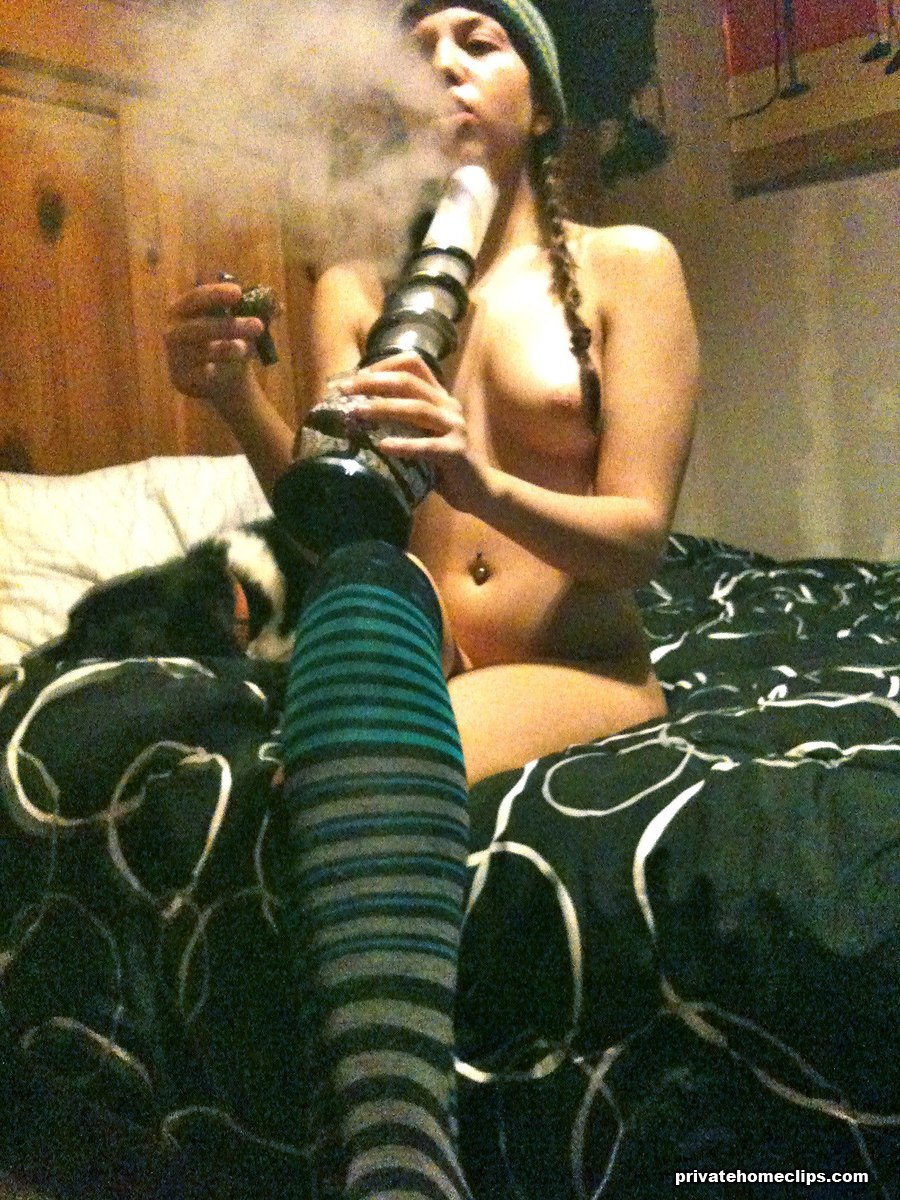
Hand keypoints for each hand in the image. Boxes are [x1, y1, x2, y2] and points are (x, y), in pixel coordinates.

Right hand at [164, 281, 264, 411]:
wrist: (222, 379)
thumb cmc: (228, 341)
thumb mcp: (244, 323)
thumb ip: (260, 312)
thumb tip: (278, 307)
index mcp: (184, 309)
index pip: (196, 298)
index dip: (216, 294)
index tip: (239, 292)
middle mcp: (174, 331)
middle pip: (198, 327)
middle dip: (229, 326)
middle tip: (258, 326)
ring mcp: (175, 356)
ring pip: (201, 352)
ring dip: (226, 349)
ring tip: (244, 349)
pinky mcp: (181, 379)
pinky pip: (201, 375)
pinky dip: (217, 371)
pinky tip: (232, 370)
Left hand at [339, 352, 486, 511]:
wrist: (478, 490)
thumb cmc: (442, 462)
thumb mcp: (422, 433)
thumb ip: (402, 419)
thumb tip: (357, 410)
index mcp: (439, 397)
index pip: (413, 363)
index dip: (383, 365)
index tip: (357, 377)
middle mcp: (448, 406)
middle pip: (409, 382)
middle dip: (373, 383)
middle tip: (345, 391)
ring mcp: (455, 427)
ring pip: (417, 409)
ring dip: (383, 409)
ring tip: (356, 413)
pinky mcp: (456, 452)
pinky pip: (427, 446)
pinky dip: (404, 445)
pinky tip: (384, 447)